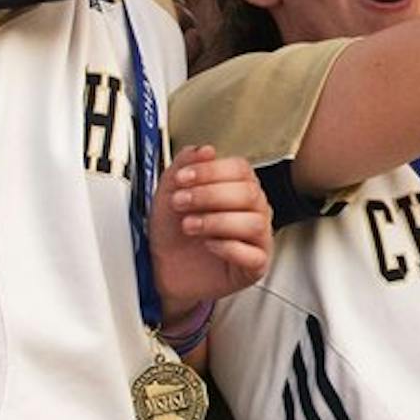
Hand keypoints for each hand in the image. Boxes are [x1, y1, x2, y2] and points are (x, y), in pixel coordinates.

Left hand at [149, 146, 272, 311]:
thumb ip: (184, 166)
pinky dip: (227, 248)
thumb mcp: (169, 193)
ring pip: (254, 222)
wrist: (162, 269)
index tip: (183, 179)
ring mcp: (257, 238)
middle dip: (209, 196)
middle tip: (182, 203)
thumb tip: (204, 150)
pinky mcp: (255, 266)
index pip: (240, 169)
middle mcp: (253, 211)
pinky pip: (253, 254)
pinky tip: (208, 245)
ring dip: (215, 222)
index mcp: (238, 189)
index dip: (210, 171)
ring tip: (190, 226)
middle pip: (249, 192)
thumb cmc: (172, 234)